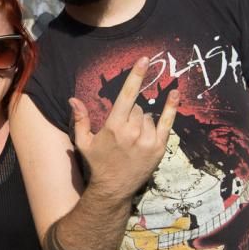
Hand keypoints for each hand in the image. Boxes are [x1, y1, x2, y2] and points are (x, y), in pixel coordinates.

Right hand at [70, 57, 178, 199]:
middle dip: (131, 114)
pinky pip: (167, 123)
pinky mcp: (159, 148)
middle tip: (123, 132)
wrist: (113, 189)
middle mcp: (132, 131)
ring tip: (132, 140)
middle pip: (137, 108)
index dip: (136, 75)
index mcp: (114, 126)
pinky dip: (171, 108)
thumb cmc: (97, 164)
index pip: (127, 95)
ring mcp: (148, 140)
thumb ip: (80, 119)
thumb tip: (73, 99)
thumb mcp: (84, 142)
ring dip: (142, 122)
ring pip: (148, 116)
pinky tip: (175, 93)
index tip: (145, 60)